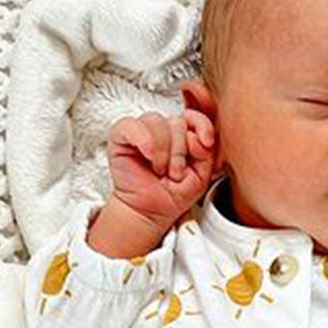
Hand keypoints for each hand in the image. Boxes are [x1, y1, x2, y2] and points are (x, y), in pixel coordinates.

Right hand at [107, 108, 218, 225]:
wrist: (150, 212)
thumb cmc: (172, 194)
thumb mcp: (201, 176)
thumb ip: (206, 153)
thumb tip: (196, 137)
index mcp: (182, 135)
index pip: (194, 116)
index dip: (202, 126)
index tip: (206, 143)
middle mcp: (162, 129)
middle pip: (177, 122)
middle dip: (179, 152)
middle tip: (174, 173)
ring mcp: (141, 131)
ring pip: (157, 122)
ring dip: (162, 151)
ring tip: (160, 170)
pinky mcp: (120, 136)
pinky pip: (131, 125)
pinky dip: (144, 141)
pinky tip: (148, 156)